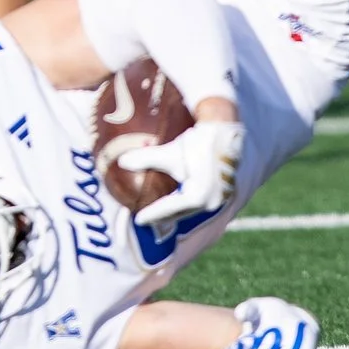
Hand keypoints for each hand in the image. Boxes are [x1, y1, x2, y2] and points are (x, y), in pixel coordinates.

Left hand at [122, 118, 243, 227]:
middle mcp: (211, 202)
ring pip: (191, 208)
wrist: (226, 130)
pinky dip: (185, 201)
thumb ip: (147, 159)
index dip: (153, 214)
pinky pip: (200, 200)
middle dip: (162, 216)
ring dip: (174, 210)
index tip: (138, 219)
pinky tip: (176, 198)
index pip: (170, 209)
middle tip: (145, 218)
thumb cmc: (199, 140)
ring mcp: (219, 198)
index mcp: (199, 196)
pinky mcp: (223, 190)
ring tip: (158, 213)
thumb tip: (122, 162)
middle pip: (181, 213)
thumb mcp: (171, 151)